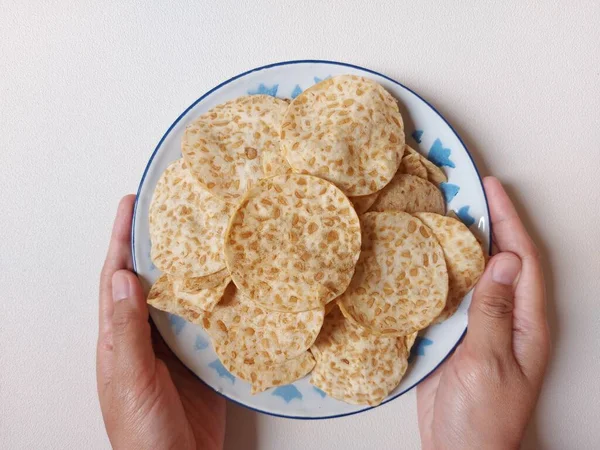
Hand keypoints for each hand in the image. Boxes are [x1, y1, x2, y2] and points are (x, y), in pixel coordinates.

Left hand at [97, 195, 225, 449]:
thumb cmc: (142, 431)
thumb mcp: (131, 379)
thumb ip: (127, 332)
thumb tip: (125, 278)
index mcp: (119, 336)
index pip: (118, 276)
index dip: (122, 239)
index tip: (131, 203)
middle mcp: (147, 333)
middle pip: (154, 278)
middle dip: (161, 243)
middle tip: (177, 208)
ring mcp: (176, 345)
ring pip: (184, 295)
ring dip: (193, 267)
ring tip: (208, 234)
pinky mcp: (203, 357)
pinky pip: (211, 320)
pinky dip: (219, 299)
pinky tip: (233, 281)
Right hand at [417, 177, 549, 449]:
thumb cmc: (485, 417)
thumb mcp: (489, 361)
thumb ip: (493, 311)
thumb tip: (503, 260)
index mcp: (525, 322)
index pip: (522, 259)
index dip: (509, 220)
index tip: (492, 187)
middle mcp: (506, 317)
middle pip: (501, 259)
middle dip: (490, 222)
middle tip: (468, 189)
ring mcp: (480, 325)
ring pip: (475, 273)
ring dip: (464, 242)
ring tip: (446, 212)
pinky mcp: (455, 335)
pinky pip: (452, 293)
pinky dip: (442, 270)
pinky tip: (427, 256)